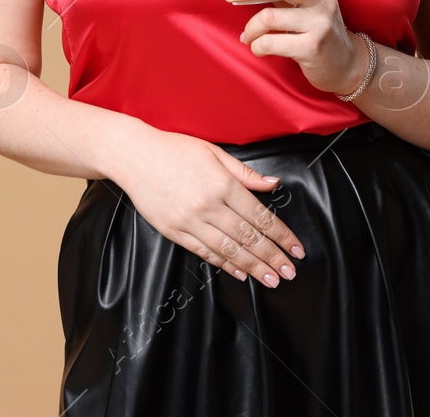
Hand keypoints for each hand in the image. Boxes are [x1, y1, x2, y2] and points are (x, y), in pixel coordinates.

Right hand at [111, 125, 305, 288]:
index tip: (296, 249)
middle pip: (248, 237)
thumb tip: (273, 183)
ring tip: (271, 280)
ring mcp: (190, 221)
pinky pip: (204, 252)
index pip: (260, 216)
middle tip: (290, 272)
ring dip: (253, 267)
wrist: (133, 156)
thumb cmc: (175, 149)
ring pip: (229, 250)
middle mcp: (208, 205)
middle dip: (272, 257)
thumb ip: (245, 173)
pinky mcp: (174, 231)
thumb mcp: (214, 152)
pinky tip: (240, 273)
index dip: (282, 235)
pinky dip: (224, 264)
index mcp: (222, 184)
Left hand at [221, 0, 365, 96]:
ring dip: (251, 27)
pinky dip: (256, 46)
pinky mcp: (312, 48)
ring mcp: (320, 24)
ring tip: (248, 35)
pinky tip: (257, 47)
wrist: (345, 63)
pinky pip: (271, 43)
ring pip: (270, 17)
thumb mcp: (309, 2)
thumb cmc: (316, 27)